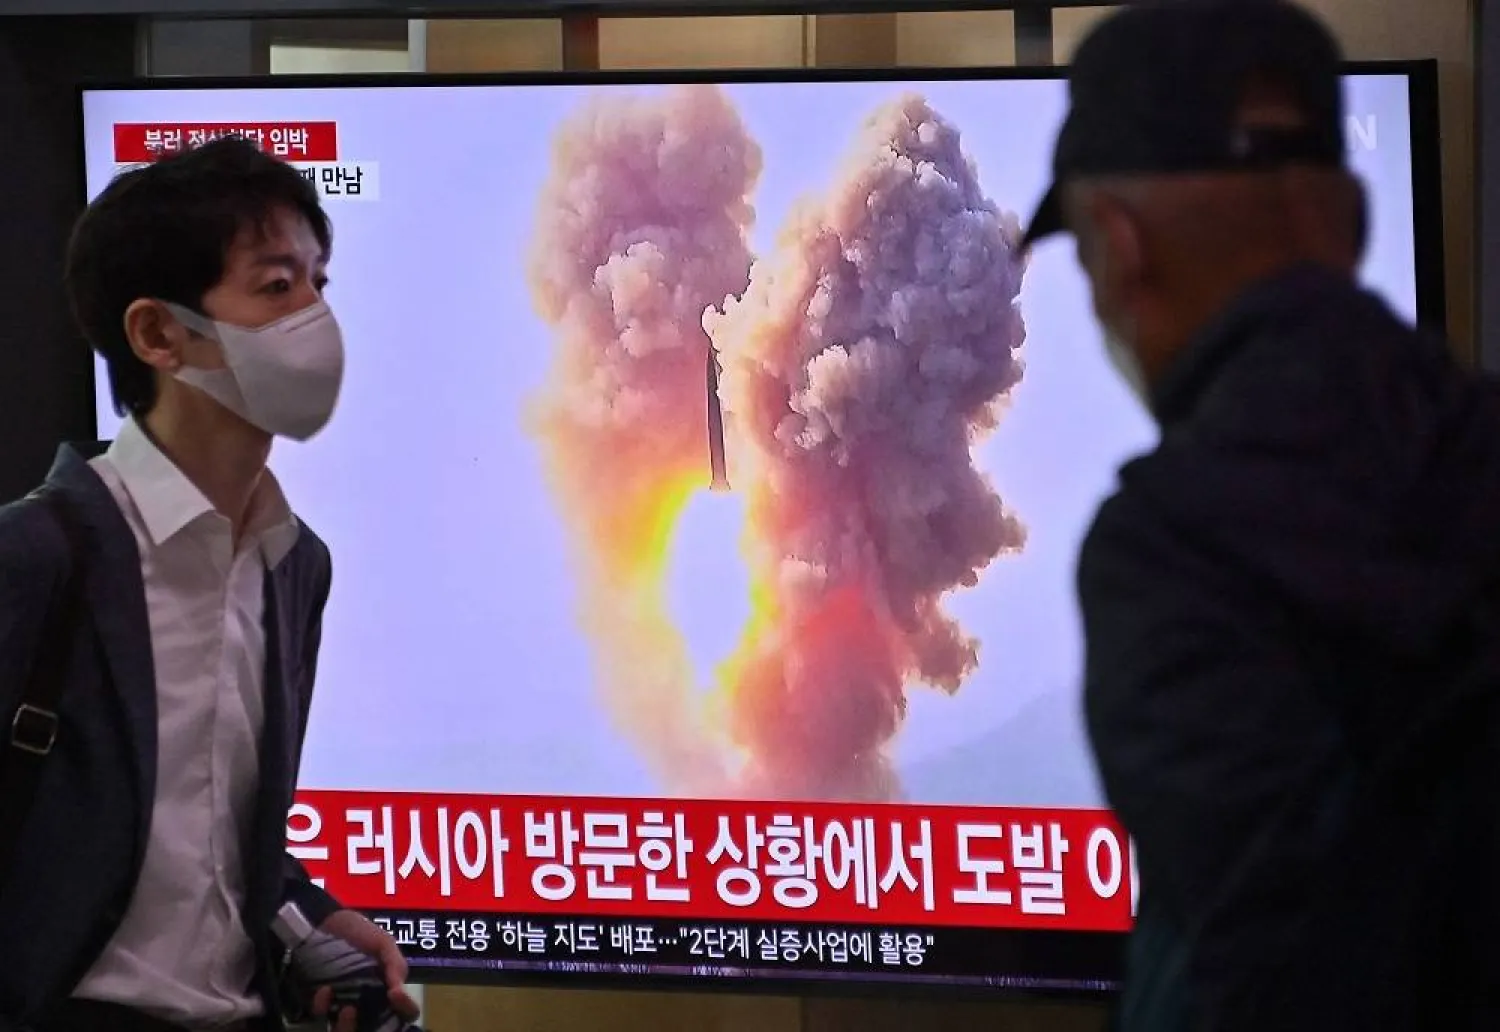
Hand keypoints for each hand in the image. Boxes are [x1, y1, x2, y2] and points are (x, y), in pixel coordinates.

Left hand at [309, 909, 420, 1029]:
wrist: (325, 921)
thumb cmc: (358, 932)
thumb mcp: (383, 943)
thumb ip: (396, 965)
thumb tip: (399, 992)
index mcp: (388, 990)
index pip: (405, 1012)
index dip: (405, 1009)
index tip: (395, 996)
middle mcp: (369, 1003)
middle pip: (377, 1028)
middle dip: (373, 1027)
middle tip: (362, 1010)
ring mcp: (344, 1005)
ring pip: (348, 1030)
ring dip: (347, 1026)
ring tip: (346, 1009)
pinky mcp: (322, 1005)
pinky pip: (323, 1017)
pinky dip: (323, 1007)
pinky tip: (325, 991)